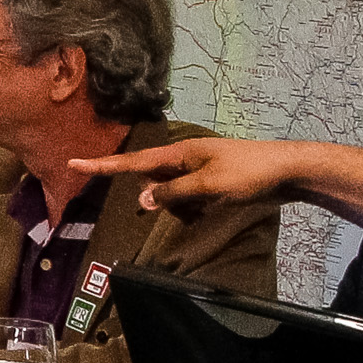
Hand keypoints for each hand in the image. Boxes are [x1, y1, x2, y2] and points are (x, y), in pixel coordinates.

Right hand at [70, 135, 307, 217]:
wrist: (290, 170)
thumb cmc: (248, 173)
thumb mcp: (207, 185)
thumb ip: (172, 193)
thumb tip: (141, 200)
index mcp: (180, 152)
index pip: (132, 161)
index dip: (102, 165)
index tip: (73, 164)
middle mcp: (185, 158)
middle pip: (151, 178)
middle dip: (153, 194)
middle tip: (181, 206)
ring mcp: (198, 169)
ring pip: (170, 189)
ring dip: (176, 203)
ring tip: (204, 209)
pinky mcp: (211, 180)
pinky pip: (187, 195)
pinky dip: (191, 205)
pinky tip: (210, 210)